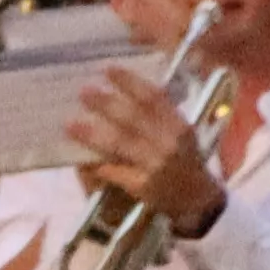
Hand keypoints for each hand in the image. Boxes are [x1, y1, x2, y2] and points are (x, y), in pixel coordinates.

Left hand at [68, 65, 227, 235]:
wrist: (199, 200)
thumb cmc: (185, 162)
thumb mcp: (180, 134)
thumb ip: (160, 116)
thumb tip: (125, 94)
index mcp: (179, 125)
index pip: (154, 97)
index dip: (130, 81)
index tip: (107, 69)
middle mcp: (169, 142)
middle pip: (133, 117)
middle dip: (106, 103)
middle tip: (83, 91)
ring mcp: (157, 164)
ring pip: (120, 144)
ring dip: (92, 133)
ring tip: (70, 124)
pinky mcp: (144, 186)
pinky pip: (115, 172)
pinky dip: (98, 165)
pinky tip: (80, 159)